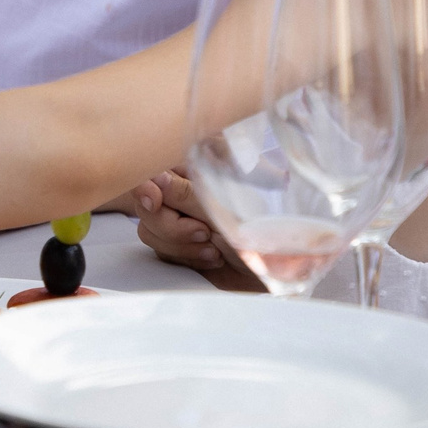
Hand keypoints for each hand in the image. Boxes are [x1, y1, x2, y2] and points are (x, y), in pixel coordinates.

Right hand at [132, 171, 261, 291]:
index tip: (154, 201)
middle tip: (204, 233)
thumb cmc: (264, 227)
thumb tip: (153, 178)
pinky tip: (213, 259)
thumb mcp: (230, 205)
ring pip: (150, 230)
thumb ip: (188, 192)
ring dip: (181, 245)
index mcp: (196, 162)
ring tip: (215, 250)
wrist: (283, 265)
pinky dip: (187, 258)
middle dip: (172, 226)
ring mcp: (180, 215)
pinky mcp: (180, 243)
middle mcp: (183, 186)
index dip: (144, 186)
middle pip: (145, 205)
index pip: (151, 169)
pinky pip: (162, 251)